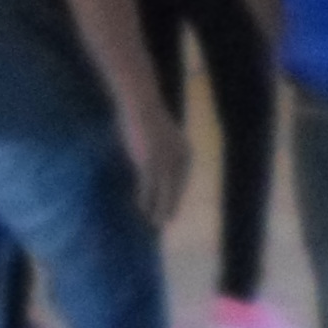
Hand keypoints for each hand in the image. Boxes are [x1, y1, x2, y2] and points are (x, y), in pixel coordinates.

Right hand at [127, 104, 191, 228]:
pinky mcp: (150, 163)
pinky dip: (146, 200)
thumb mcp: (161, 137)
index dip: (177, 195)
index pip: (183, 180)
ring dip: (160, 209)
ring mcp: (165, 162)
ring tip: (156, 222)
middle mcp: (179, 159)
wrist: (142, 105)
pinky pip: (149, 188)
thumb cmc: (148, 119)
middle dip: (172, 206)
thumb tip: (158, 166)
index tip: (172, 208)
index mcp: (186, 152)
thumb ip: (163, 152)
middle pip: (176, 189)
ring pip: (164, 192)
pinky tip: (143, 208)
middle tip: (167, 221)